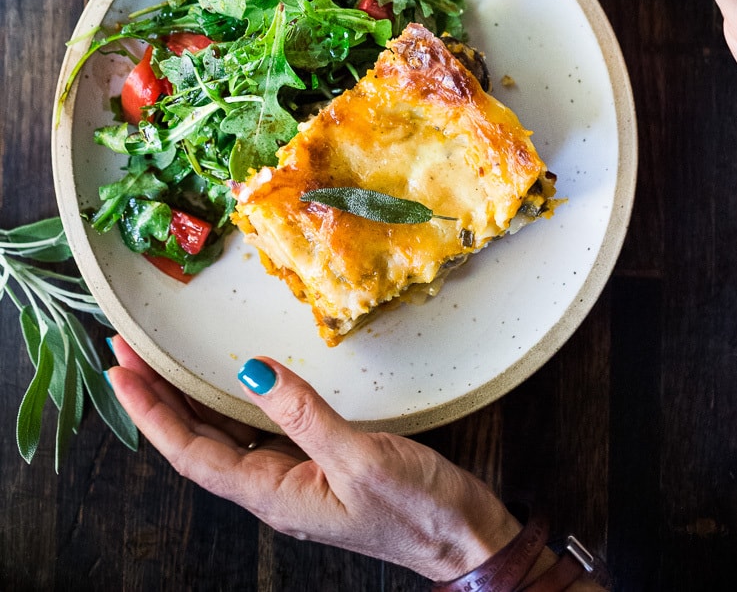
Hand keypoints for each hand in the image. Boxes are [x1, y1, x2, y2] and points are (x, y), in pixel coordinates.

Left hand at [107, 336, 516, 582]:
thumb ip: (302, 414)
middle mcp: (272, 488)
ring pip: (223, 434)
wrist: (462, 539)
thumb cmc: (416, 510)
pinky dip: (232, 402)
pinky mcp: (316, 465)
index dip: (151, 412)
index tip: (119, 372)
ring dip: (187, 398)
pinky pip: (258, 430)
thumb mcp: (360, 459)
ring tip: (158, 362)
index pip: (192, 451)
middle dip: (157, 397)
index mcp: (273, 494)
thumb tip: (249, 370)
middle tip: (124, 352)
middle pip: (197, 440)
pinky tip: (227, 382)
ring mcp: (293, 478)